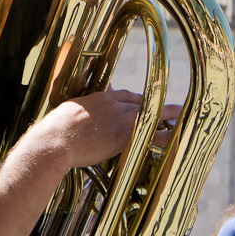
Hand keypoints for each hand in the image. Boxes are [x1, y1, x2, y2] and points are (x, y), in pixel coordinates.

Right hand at [34, 88, 180, 168]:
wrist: (54, 141)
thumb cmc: (54, 132)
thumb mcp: (67, 114)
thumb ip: (77, 112)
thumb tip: (81, 115)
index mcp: (98, 98)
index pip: (122, 95)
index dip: (135, 99)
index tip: (142, 101)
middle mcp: (112, 104)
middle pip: (139, 101)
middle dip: (153, 105)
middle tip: (166, 107)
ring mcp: (119, 118)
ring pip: (149, 113)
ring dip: (166, 113)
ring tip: (180, 114)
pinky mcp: (124, 134)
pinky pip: (151, 133)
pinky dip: (166, 133)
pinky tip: (177, 134)